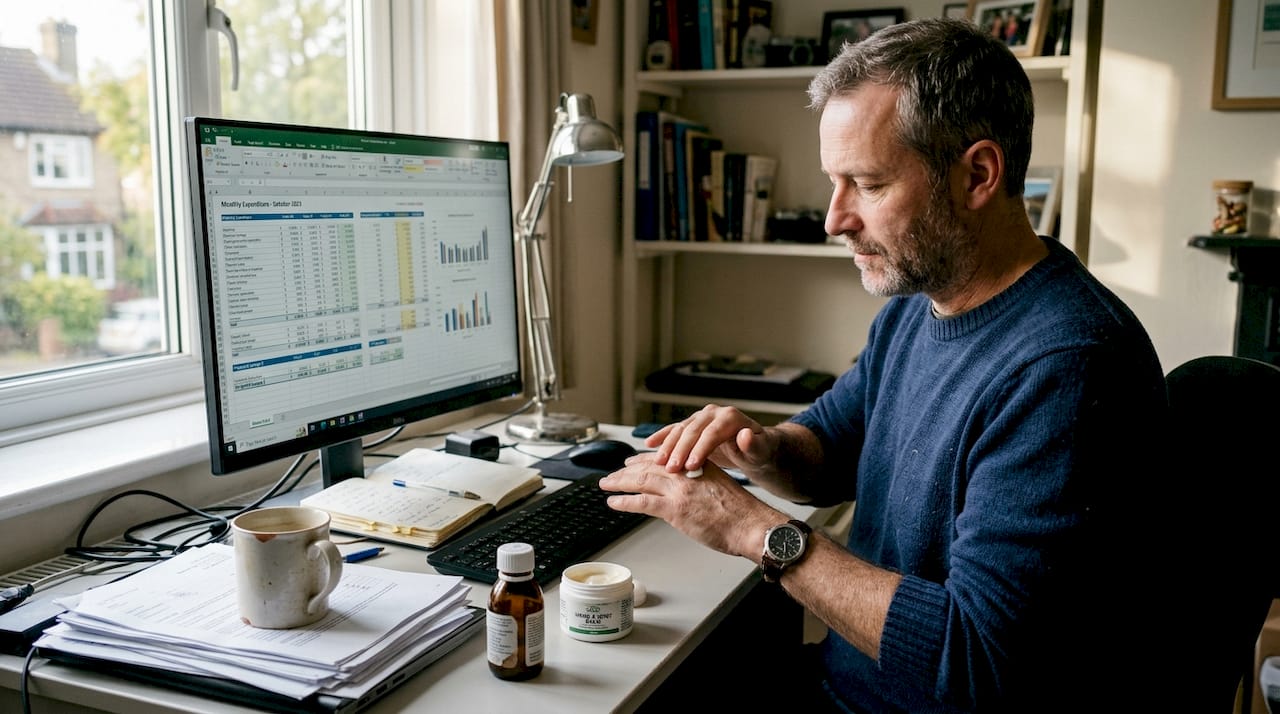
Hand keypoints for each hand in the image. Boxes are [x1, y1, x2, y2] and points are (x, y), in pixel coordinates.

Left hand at [600, 452, 779, 558]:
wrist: (751, 525)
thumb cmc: (741, 515)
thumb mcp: (720, 489)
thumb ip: (701, 487)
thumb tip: (689, 495)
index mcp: (698, 466)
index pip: (665, 458)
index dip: (645, 459)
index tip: (633, 461)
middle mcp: (686, 473)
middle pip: (649, 467)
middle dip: (627, 470)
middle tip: (613, 474)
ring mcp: (679, 490)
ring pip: (641, 480)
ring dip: (619, 482)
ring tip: (606, 485)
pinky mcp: (675, 509)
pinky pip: (642, 502)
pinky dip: (624, 501)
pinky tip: (613, 502)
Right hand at [644, 404, 776, 475]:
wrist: (756, 448)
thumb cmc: (760, 451)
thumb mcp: (762, 451)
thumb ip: (755, 444)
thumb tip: (746, 435)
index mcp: (730, 417)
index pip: (711, 432)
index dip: (700, 449)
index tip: (691, 466)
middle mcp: (713, 414)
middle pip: (692, 431)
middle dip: (680, 450)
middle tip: (671, 468)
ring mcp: (701, 418)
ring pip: (680, 430)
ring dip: (668, 446)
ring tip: (659, 463)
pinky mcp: (693, 426)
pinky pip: (674, 430)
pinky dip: (662, 436)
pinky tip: (649, 444)